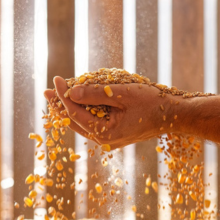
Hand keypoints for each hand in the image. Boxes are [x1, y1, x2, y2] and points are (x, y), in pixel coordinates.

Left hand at [44, 76, 179, 148]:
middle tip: (46, 91)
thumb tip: (70, 92)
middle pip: (74, 122)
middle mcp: (104, 140)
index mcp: (104, 133)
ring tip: (58, 96)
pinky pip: (94, 124)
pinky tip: (80, 102)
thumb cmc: (151, 103)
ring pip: (83, 124)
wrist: (173, 116)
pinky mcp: (116, 135)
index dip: (63, 95)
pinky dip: (85, 112)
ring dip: (70, 109)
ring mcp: (110, 139)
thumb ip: (95, 93)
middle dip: (60, 105)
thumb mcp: (122, 94)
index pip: (74, 113)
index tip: (57, 78)